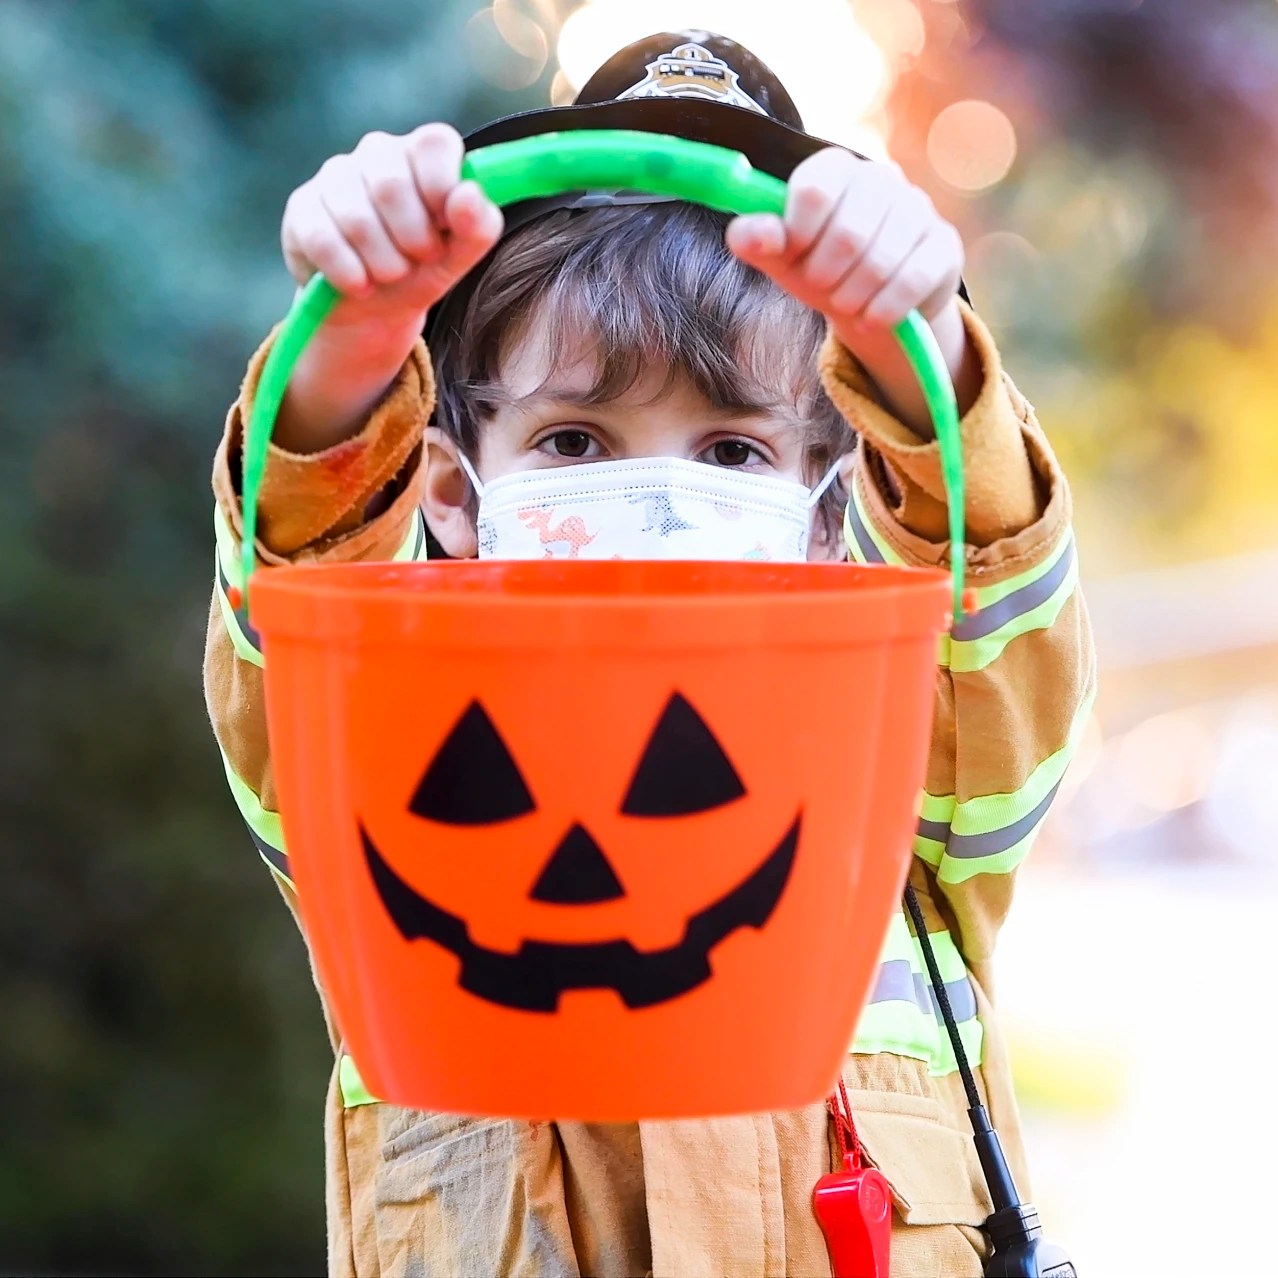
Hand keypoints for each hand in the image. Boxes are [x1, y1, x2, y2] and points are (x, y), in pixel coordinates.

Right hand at [273, 124, 502, 452]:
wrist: (374, 308)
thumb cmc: (422, 269)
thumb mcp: (458, 257)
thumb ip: (477, 228)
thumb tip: (470, 195)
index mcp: (422, 154)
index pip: (435, 143)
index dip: (443, 190)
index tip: (445, 227)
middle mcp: (377, 153)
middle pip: (391, 184)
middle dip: (413, 238)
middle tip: (420, 259)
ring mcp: (335, 176)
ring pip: (356, 218)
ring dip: (383, 263)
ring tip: (391, 275)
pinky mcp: (302, 208)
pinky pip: (323, 240)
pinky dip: (349, 274)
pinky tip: (360, 285)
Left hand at [726, 149, 977, 432]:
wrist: (872, 299)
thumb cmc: (820, 268)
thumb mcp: (782, 258)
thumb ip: (758, 242)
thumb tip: (745, 233)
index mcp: (835, 168)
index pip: (814, 190)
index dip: (798, 235)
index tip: (794, 256)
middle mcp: (882, 177)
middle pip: (848, 233)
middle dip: (824, 275)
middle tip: (819, 287)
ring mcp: (918, 208)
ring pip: (881, 262)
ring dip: (852, 297)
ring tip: (843, 303)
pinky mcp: (943, 245)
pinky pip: (913, 281)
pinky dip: (883, 309)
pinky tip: (871, 316)